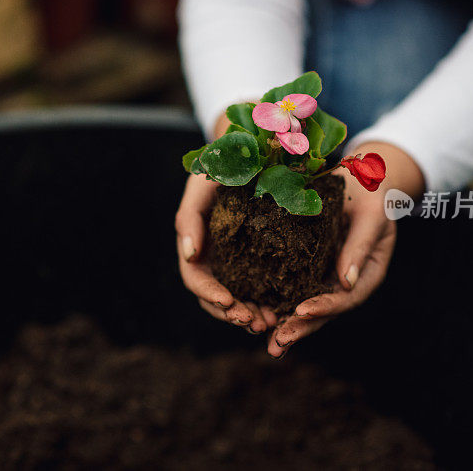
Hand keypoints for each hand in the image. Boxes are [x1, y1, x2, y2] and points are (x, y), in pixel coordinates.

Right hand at [175, 113, 274, 333]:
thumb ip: (189, 216)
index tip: (229, 303)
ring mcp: (234, 261)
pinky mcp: (258, 258)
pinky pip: (260, 288)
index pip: (195, 278)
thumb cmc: (220, 163)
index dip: (210, 295)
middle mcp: (213, 257)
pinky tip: (283, 311)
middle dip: (233, 313)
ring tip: (271, 324)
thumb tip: (189, 255)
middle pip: (216, 297)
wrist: (250, 148)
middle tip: (257, 323)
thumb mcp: (200, 183)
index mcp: (195, 243)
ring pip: (238, 298)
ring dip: (250, 315)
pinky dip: (268, 302)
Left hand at [267, 142, 424, 357]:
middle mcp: (344, 282)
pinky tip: (256, 314)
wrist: (358, 178)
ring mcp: (324, 277)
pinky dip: (276, 304)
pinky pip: (290, 288)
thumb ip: (360, 245)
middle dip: (300, 329)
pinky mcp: (305, 267)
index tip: (301, 312)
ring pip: (305, 306)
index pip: (345, 298)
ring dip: (286, 326)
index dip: (324, 307)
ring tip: (268, 343)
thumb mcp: (371, 214)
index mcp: (365, 273)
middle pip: (323, 312)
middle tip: (277, 344)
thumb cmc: (370, 193)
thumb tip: (345, 282)